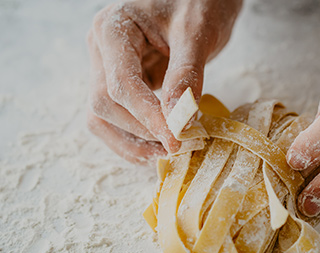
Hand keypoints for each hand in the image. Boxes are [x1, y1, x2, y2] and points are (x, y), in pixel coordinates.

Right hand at [86, 0, 241, 163]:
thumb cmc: (199, 1)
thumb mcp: (197, 32)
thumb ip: (186, 74)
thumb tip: (177, 120)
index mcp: (113, 29)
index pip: (121, 85)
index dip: (147, 117)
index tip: (176, 139)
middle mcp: (103, 50)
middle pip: (104, 105)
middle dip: (140, 131)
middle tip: (179, 146)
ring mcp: (110, 68)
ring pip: (102, 117)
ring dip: (132, 142)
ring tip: (168, 153)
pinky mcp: (124, 84)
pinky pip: (118, 118)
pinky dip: (136, 137)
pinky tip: (160, 146)